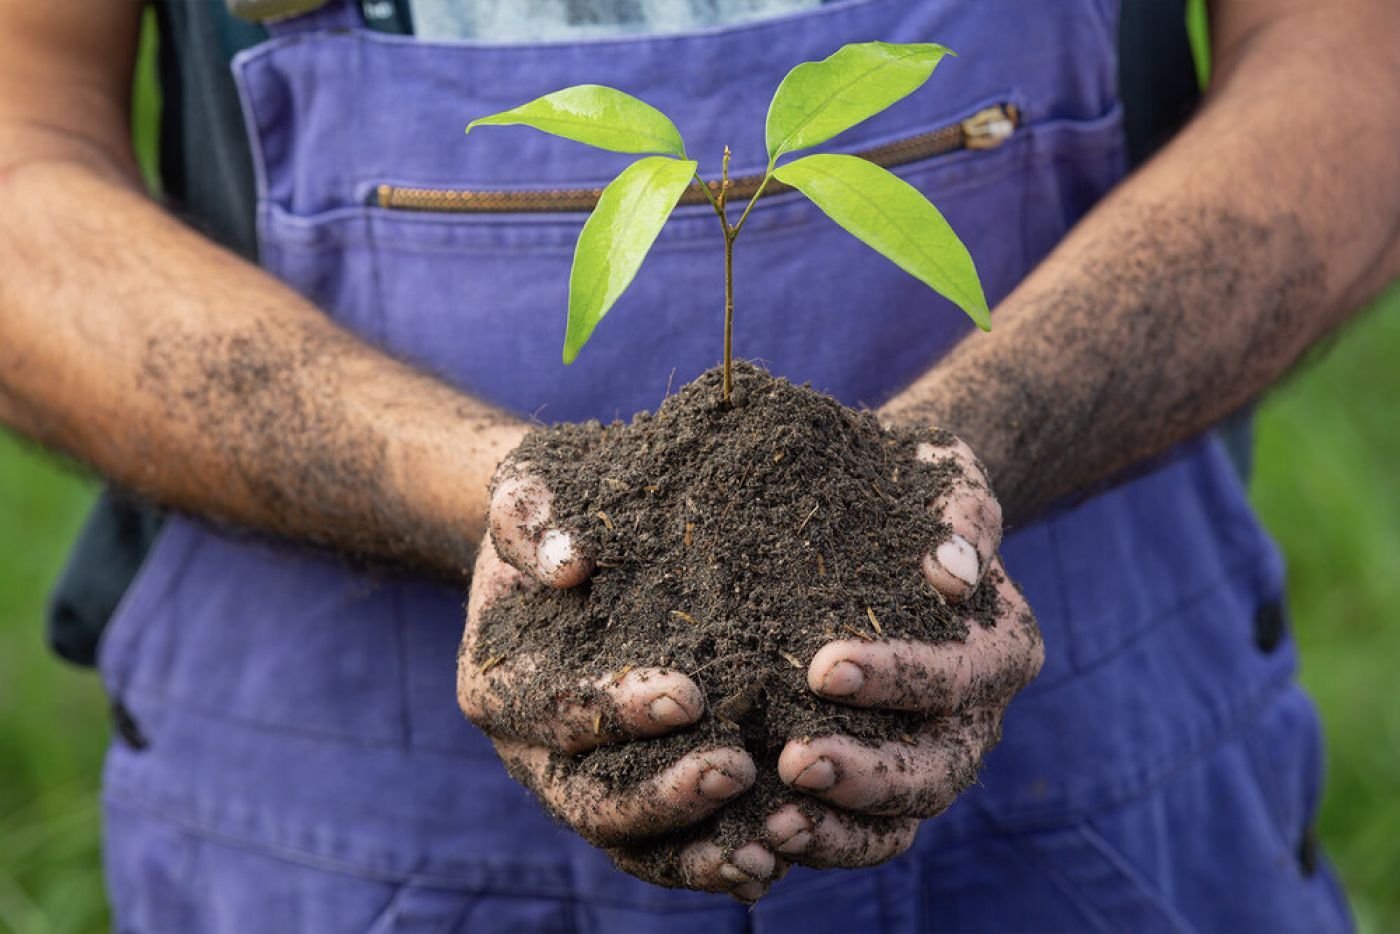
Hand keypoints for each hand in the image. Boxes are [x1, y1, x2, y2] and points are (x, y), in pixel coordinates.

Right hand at [457, 465, 777, 900]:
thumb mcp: (533, 488)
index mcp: (498, 688)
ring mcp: (584, 787)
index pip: (555, 712)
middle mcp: (535, 756)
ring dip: (698, 851)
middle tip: (737, 768)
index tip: (688, 695)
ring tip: (769, 848)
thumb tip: (567, 562)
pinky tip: (777, 861)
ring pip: (633, 846)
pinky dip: (715, 862)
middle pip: (590, 802)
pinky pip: (670, 851)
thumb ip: (534, 518)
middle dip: (664, 795)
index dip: (614, 712)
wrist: (575, 549)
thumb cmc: (557, 511)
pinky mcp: (635, 799)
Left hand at [772, 433, 1042, 865]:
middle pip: (936, 768)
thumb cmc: (914, 488)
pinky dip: (821, 843)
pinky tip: (761, 835)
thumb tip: (953, 570)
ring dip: (839, 828)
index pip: (957, 674)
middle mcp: (976, 717)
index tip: (822, 667)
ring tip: (773, 825)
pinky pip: (865, 836)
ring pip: (902, 818)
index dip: (897, 677)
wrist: (890, 520)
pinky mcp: (885, 784)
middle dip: (867, 772)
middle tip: (794, 758)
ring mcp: (933, 758)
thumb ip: (960, 511)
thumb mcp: (944, 474)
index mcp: (1002, 647)